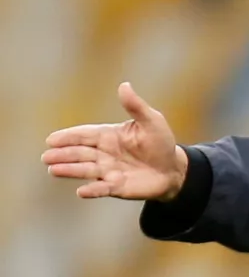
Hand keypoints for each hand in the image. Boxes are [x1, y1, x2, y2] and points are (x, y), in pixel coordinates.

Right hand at [42, 82, 187, 200]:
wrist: (173, 169)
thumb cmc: (161, 143)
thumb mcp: (151, 121)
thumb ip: (136, 106)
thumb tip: (124, 85)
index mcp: (108, 136)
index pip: (85, 135)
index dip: (68, 137)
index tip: (51, 139)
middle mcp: (104, 154)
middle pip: (80, 153)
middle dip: (63, 154)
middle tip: (47, 156)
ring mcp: (109, 171)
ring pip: (86, 170)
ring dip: (70, 170)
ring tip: (54, 170)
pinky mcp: (117, 187)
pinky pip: (103, 188)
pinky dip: (93, 190)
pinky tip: (81, 192)